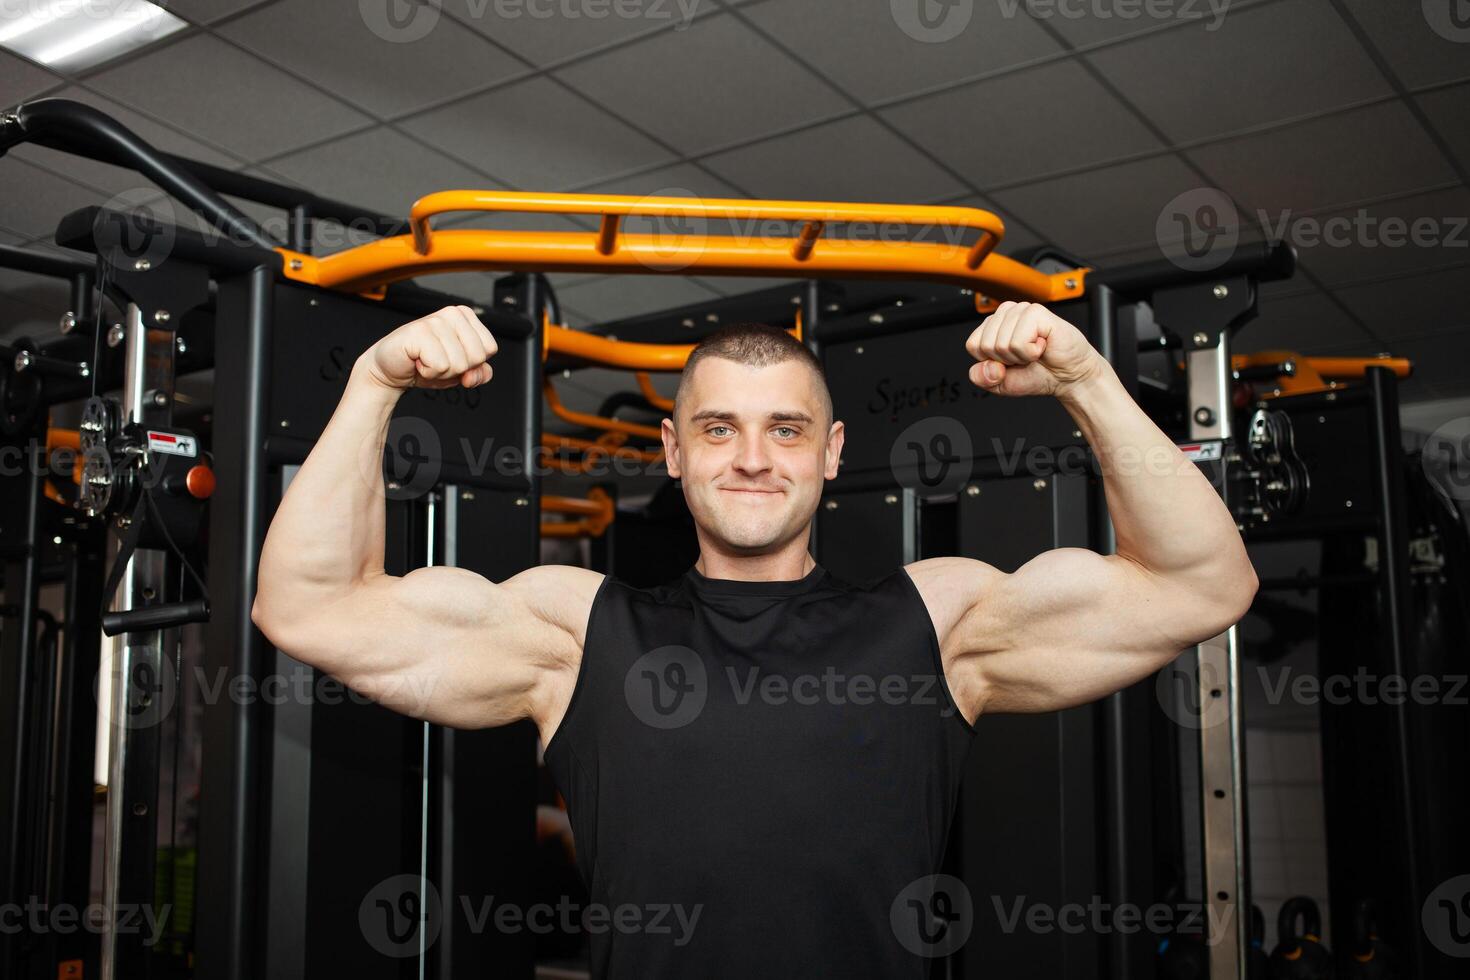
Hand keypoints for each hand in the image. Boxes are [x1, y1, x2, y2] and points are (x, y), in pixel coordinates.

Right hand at [362, 305, 497, 390]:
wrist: (390, 369)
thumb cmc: (425, 365)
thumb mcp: (460, 372)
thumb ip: (479, 373)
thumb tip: (475, 375)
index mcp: (466, 316)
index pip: (490, 349)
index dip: (473, 364)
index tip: (451, 358)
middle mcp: (453, 313)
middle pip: (477, 357)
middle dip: (457, 369)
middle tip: (436, 360)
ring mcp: (436, 320)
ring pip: (459, 364)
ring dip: (441, 372)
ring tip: (425, 360)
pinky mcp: (420, 332)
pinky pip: (440, 366)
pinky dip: (428, 372)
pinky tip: (417, 361)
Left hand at [965, 301, 1104, 397]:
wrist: (1069, 376)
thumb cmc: (1038, 374)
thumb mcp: (1000, 383)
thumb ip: (982, 378)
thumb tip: (988, 366)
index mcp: (993, 326)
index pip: (973, 345)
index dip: (991, 362)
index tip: (1010, 362)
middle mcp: (1005, 315)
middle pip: (985, 345)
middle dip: (1006, 361)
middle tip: (1025, 357)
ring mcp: (1020, 311)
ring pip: (1000, 344)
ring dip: (1020, 356)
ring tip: (1034, 351)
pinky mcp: (1035, 312)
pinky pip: (1017, 342)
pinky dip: (1030, 352)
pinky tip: (1041, 345)